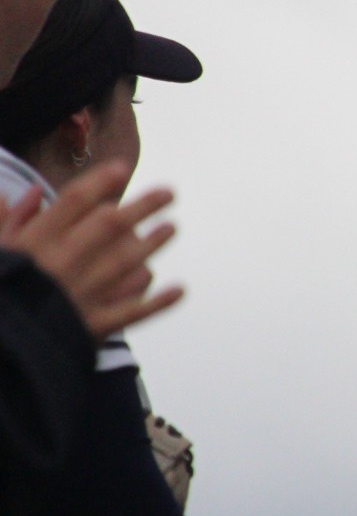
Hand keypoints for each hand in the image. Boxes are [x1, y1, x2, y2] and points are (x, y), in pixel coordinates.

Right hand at [0, 162, 182, 338]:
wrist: (1, 346)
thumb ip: (8, 222)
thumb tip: (25, 191)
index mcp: (35, 243)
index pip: (72, 203)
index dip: (100, 182)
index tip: (123, 169)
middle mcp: (62, 264)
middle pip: (109, 226)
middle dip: (142, 206)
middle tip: (169, 192)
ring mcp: (81, 295)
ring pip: (124, 263)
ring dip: (153, 244)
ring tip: (172, 227)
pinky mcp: (92, 326)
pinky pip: (131, 312)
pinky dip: (157, 302)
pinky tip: (180, 289)